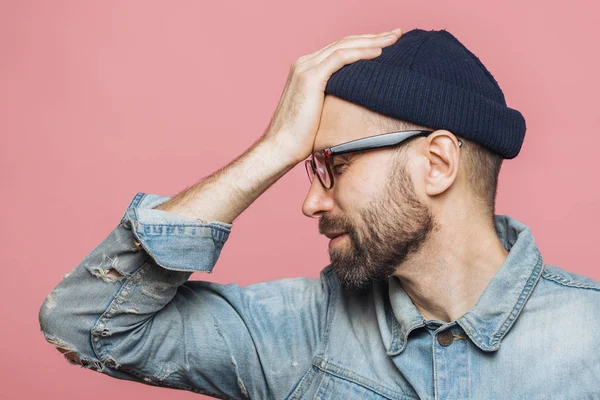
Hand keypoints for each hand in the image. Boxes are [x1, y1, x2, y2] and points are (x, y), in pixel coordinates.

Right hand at [263, 28, 402, 163]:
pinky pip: (341, 58)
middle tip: (398, 34)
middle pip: (345, 42)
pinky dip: (361, 53)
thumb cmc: (301, 137)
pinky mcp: (310, 77)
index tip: (387, 43)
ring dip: (372, 40)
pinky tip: (379, 52)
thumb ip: (335, 98)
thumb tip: (358, 102)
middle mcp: (304, 62)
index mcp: (306, 68)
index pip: (340, 48)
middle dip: (374, 36)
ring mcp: (306, 68)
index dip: (365, 43)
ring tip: (395, 39)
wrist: (281, 147)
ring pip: (345, 46)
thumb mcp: (321, 111)